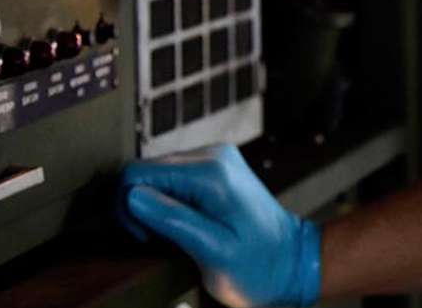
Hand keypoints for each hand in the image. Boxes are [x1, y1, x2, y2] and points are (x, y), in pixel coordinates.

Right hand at [118, 144, 321, 307]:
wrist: (293, 261)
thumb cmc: (260, 266)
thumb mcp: (213, 251)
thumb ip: (173, 220)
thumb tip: (132, 196)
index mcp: (210, 173)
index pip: (136, 173)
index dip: (128, 208)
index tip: (145, 238)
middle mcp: (212, 156)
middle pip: (144, 170)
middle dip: (139, 207)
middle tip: (157, 241)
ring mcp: (215, 160)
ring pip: (156, 174)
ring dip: (154, 206)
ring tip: (174, 235)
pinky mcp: (216, 169)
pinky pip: (174, 179)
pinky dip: (168, 202)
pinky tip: (183, 224)